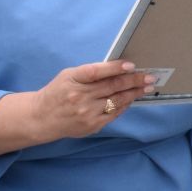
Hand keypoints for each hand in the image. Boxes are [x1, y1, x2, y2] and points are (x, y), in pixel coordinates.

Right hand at [32, 61, 154, 140]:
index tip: (131, 65)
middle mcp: (80, 96)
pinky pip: (114, 113)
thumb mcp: (69, 76)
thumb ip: (91, 72)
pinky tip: (131, 99)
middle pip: (112, 86)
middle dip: (134, 80)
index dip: (115, 67)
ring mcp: (86, 112)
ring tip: (146, 87)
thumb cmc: (58, 92)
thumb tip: (119, 68)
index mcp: (73, 79)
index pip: (97, 71)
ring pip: (117, 100)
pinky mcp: (92, 125)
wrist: (41, 118)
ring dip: (134, 92)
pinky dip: (124, 105)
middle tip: (149, 76)